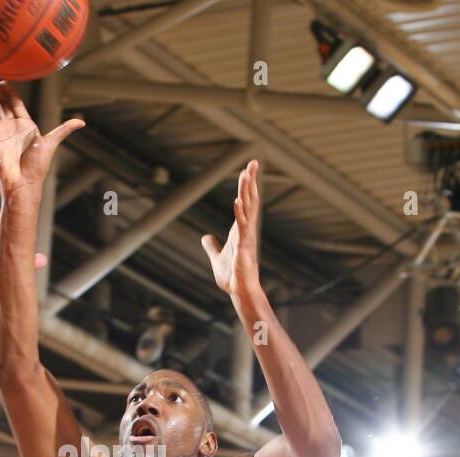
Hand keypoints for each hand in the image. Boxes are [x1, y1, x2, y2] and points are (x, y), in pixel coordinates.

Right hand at [0, 78, 83, 198]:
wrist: (23, 182)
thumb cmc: (37, 166)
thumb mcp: (51, 143)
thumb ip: (64, 130)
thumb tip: (82, 122)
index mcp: (25, 125)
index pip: (15, 103)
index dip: (9, 92)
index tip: (3, 80)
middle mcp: (11, 127)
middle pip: (0, 104)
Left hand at [201, 159, 261, 297]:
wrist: (239, 292)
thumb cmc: (232, 277)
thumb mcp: (217, 257)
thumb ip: (212, 246)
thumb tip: (205, 238)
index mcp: (242, 230)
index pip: (247, 202)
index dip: (248, 185)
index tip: (250, 168)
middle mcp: (247, 230)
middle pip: (250, 200)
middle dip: (251, 181)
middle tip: (254, 162)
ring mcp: (246, 238)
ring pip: (247, 210)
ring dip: (246, 192)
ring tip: (246, 174)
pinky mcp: (243, 248)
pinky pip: (242, 228)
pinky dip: (239, 214)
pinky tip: (237, 201)